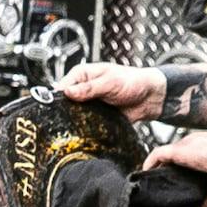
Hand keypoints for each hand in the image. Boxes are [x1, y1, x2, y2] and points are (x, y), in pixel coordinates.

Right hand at [61, 61, 175, 119]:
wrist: (150, 97)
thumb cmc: (133, 81)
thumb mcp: (110, 82)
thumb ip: (89, 88)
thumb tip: (68, 92)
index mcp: (82, 75)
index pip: (61, 87)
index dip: (57, 98)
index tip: (56, 108)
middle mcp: (82, 89)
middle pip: (65, 103)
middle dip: (65, 111)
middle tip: (67, 118)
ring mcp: (88, 104)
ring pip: (73, 115)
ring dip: (75, 121)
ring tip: (77, 125)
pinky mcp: (95, 116)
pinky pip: (85, 124)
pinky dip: (85, 128)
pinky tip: (85, 131)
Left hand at [146, 127, 206, 185]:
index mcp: (202, 152)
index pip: (182, 161)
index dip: (173, 171)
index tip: (169, 184)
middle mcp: (191, 146)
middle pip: (169, 158)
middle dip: (162, 172)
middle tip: (157, 187)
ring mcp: (185, 146)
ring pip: (161, 155)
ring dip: (154, 168)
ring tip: (149, 182)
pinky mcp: (180, 150)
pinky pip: (157, 154)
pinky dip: (149, 163)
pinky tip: (145, 174)